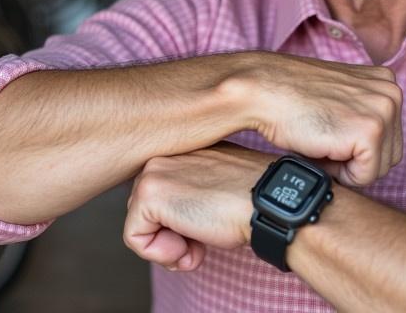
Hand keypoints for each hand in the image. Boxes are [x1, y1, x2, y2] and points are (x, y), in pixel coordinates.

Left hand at [123, 144, 270, 271]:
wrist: (270, 202)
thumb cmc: (256, 197)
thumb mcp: (221, 184)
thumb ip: (195, 190)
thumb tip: (177, 217)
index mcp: (184, 149)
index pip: (162, 194)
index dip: (183, 221)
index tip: (211, 224)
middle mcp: (165, 154)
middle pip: (147, 211)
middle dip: (174, 234)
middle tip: (206, 237)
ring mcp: (153, 171)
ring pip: (140, 225)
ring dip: (170, 246)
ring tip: (200, 244)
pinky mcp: (149, 194)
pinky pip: (135, 238)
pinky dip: (161, 255)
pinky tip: (191, 248)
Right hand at [228, 53, 402, 186]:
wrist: (265, 91)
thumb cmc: (294, 99)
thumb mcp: (341, 99)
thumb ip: (363, 114)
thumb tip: (372, 149)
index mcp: (386, 81)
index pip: (389, 137)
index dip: (358, 148)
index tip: (333, 134)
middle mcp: (392, 92)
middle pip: (389, 155)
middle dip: (357, 159)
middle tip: (325, 141)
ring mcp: (385, 110)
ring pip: (379, 168)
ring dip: (349, 167)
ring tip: (323, 143)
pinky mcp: (371, 131)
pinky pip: (365, 176)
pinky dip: (341, 175)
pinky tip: (322, 149)